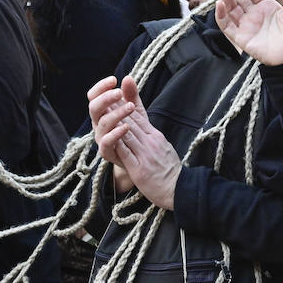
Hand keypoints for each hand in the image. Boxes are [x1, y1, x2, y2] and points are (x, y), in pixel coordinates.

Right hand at [87, 75, 135, 193]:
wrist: (142, 161)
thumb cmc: (136, 134)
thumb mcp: (137, 113)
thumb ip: (131, 96)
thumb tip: (127, 77)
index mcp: (103, 113)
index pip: (94, 96)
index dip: (100, 87)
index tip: (113, 79)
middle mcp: (99, 125)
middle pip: (93, 108)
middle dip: (105, 98)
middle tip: (119, 92)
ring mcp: (101, 139)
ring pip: (101, 123)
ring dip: (115, 113)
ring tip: (131, 107)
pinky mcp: (108, 153)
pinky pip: (106, 143)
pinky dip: (115, 133)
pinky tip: (126, 126)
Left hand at [95, 76, 182, 209]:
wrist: (179, 189)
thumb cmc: (169, 169)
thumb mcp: (162, 145)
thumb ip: (150, 132)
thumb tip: (139, 122)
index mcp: (155, 136)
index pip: (137, 116)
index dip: (124, 103)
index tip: (114, 93)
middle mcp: (151, 142)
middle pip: (131, 121)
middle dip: (117, 108)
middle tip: (104, 96)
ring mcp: (146, 155)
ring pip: (128, 134)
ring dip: (114, 121)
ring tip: (102, 111)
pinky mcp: (140, 169)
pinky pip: (127, 154)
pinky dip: (118, 143)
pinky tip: (109, 136)